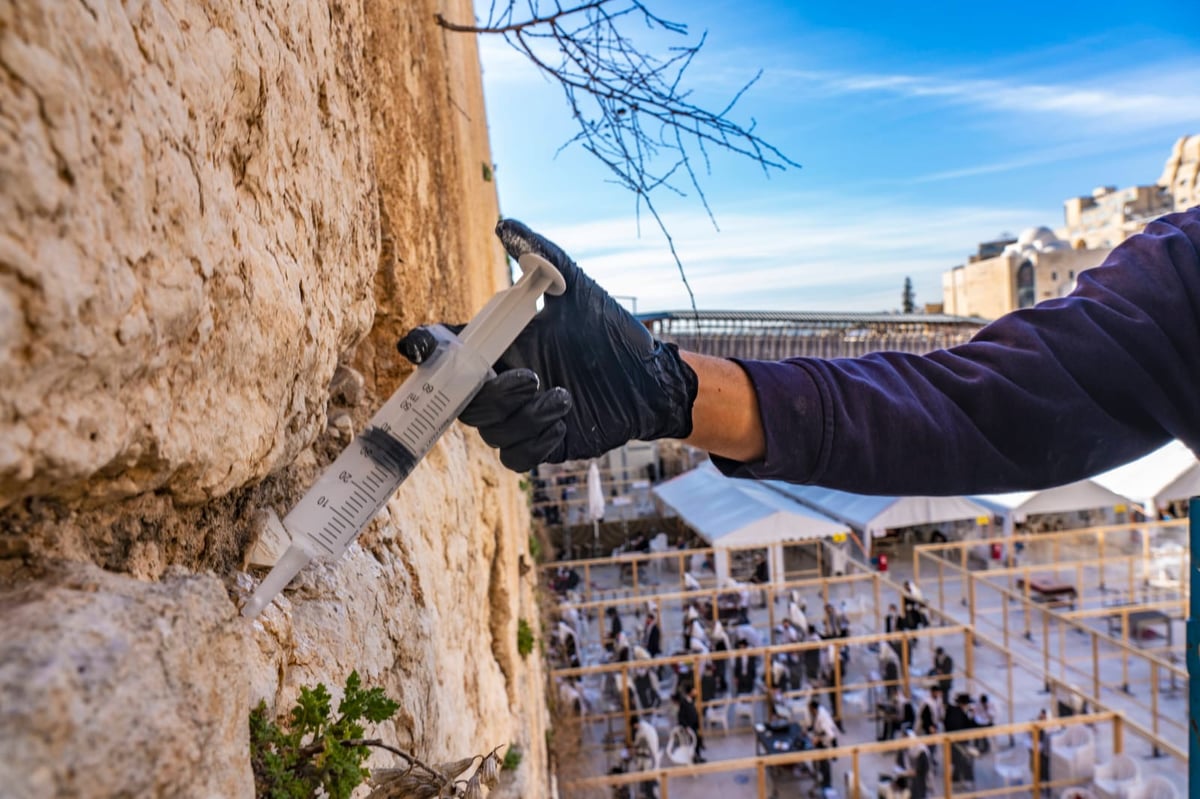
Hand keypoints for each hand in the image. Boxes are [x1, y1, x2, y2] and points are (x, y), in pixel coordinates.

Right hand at [398, 219, 698, 470]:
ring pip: (490, 430)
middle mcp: (505, 382)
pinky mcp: (544, 444)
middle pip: (465, 400)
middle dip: (491, 393)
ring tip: (562, 397)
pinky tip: (560, 421)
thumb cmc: (613, 332)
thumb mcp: (578, 290)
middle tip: (532, 376)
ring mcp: (522, 416)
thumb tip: (505, 225)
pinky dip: (531, 442)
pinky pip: (515, 457)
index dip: (427, 348)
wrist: (652, 380)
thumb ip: (543, 259)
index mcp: (503, 346)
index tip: (420, 343)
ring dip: (522, 416)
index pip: (450, 350)